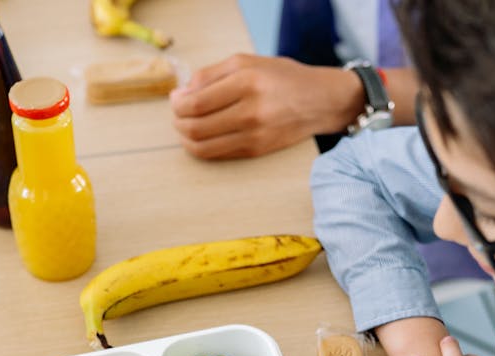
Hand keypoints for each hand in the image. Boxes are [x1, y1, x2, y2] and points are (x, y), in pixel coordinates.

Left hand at [170, 54, 362, 158]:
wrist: (319, 101)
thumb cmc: (281, 77)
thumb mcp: (246, 62)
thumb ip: (210, 75)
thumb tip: (180, 94)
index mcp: (247, 82)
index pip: (197, 103)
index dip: (178, 105)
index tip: (175, 101)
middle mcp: (251, 111)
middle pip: (196, 127)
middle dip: (178, 122)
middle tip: (178, 115)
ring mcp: (255, 135)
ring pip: (203, 146)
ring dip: (186, 139)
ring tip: (186, 127)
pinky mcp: (257, 151)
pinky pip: (218, 155)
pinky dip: (202, 148)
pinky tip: (202, 137)